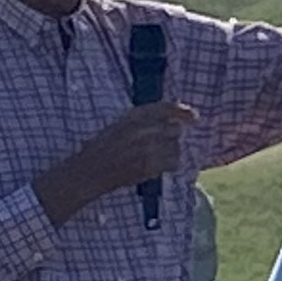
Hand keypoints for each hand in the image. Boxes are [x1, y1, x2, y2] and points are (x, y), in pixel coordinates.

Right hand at [35, 98, 197, 222]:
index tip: (193, 116)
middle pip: (175, 129)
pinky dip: (169, 165)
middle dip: (172, 138)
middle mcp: (140, 129)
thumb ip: (144, 121)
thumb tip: (175, 119)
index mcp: (131, 117)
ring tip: (154, 158)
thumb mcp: (119, 126)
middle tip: (159, 146)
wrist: (87, 172)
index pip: (165, 108)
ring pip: (176, 146)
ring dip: (171, 153)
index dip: (182, 111)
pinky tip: (157, 168)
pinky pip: (173, 162)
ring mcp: (145, 148)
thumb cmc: (103, 149)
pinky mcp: (148, 165)